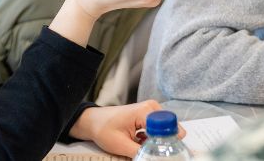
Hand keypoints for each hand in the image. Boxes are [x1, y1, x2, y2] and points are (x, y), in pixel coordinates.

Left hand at [69, 101, 185, 157]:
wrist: (93, 121)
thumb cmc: (103, 129)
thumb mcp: (121, 145)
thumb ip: (141, 154)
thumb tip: (154, 159)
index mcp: (145, 112)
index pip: (168, 129)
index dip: (168, 144)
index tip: (166, 154)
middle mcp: (151, 108)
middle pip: (170, 130)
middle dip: (163, 144)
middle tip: (150, 151)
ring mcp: (151, 110)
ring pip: (165, 131)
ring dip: (157, 142)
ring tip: (141, 146)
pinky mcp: (149, 115)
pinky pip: (159, 130)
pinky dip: (153, 140)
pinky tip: (141, 143)